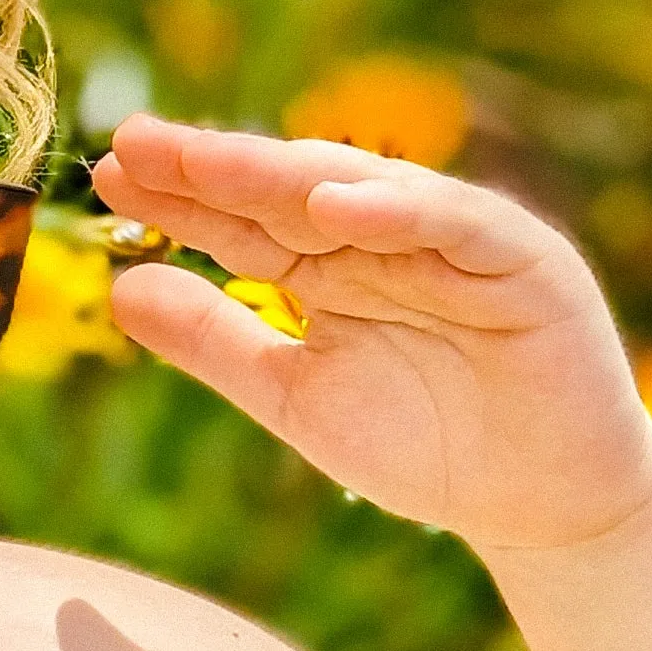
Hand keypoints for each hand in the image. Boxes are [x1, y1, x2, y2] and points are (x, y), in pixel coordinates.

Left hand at [90, 119, 651, 554]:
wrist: (541, 508)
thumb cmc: (428, 450)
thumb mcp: (297, 397)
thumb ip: (217, 343)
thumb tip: (122, 288)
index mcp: (334, 268)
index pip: (245, 220)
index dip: (181, 196)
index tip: (110, 172)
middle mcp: (389, 239)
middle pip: (291, 191)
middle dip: (216, 166)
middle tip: (137, 142)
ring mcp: (457, 243)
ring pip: (366, 192)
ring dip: (287, 174)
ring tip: (208, 161)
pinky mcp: (524, 262)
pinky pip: (457, 223)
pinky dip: (398, 210)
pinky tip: (332, 203)